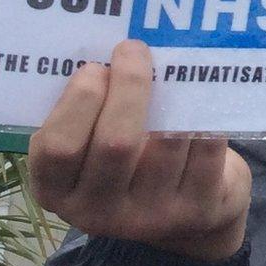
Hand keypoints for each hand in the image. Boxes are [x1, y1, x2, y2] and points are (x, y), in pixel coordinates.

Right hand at [30, 41, 250, 261]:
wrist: (188, 213)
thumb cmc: (130, 163)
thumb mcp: (90, 150)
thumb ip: (86, 115)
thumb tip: (110, 55)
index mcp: (58, 191)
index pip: (58, 148)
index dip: (77, 102)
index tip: (95, 67)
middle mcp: (99, 212)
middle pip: (116, 143)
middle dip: (128, 86)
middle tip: (134, 50)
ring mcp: (151, 216)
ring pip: (168, 143)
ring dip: (172, 95)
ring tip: (172, 66)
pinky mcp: (198, 209)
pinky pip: (207, 149)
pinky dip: (206, 115)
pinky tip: (202, 91)